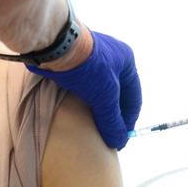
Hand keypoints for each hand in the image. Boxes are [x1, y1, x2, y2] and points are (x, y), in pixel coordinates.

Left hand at [29, 31, 140, 149]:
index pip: (133, 97)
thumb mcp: (105, 97)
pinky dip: (82, 99)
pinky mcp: (73, 60)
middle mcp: (111, 57)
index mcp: (126, 60)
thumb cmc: (87, 67)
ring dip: (96, 107)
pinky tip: (76, 110)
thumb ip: (112, 120)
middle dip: (112, 114)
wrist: (54, 45)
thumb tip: (119, 141)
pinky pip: (82, 85)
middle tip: (106, 134)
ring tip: (91, 126)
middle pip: (115, 94)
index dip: (128, 121)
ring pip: (98, 90)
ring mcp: (92, 57)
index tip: (120, 139)